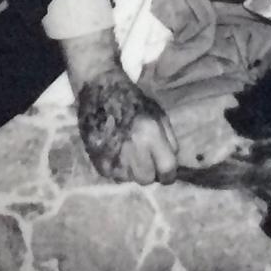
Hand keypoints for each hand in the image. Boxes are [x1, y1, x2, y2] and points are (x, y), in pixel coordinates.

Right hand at [75, 69, 178, 184]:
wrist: (100, 90)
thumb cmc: (132, 101)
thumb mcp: (159, 115)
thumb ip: (169, 142)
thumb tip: (172, 165)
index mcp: (150, 135)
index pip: (167, 170)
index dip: (168, 174)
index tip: (165, 171)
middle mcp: (132, 149)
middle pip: (147, 179)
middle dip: (148, 172)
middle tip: (144, 159)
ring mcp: (113, 157)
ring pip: (129, 180)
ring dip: (131, 170)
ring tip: (127, 153)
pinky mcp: (98, 161)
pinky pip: (113, 176)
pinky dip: (116, 168)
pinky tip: (114, 152)